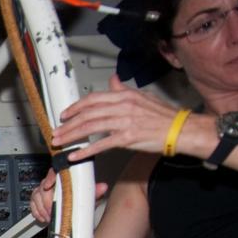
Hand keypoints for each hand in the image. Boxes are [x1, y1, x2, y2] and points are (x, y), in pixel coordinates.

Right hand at [29, 167, 108, 223]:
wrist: (76, 211)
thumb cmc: (82, 201)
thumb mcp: (90, 198)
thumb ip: (95, 192)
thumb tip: (103, 187)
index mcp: (64, 178)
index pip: (54, 171)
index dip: (49, 178)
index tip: (48, 186)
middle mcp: (53, 182)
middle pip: (43, 187)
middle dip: (46, 202)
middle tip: (52, 212)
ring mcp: (44, 190)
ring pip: (36, 196)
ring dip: (42, 209)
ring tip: (49, 217)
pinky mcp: (37, 199)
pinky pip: (32, 203)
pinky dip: (37, 212)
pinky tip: (43, 217)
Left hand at [51, 74, 187, 161]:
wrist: (180, 129)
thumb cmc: (162, 116)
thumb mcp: (142, 97)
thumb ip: (123, 90)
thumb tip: (113, 80)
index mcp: (125, 96)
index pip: (93, 99)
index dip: (75, 107)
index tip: (64, 115)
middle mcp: (123, 106)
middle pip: (88, 113)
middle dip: (68, 124)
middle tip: (56, 132)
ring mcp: (125, 121)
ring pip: (91, 127)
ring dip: (72, 135)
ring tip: (60, 142)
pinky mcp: (128, 138)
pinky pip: (102, 144)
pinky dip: (86, 151)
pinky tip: (76, 156)